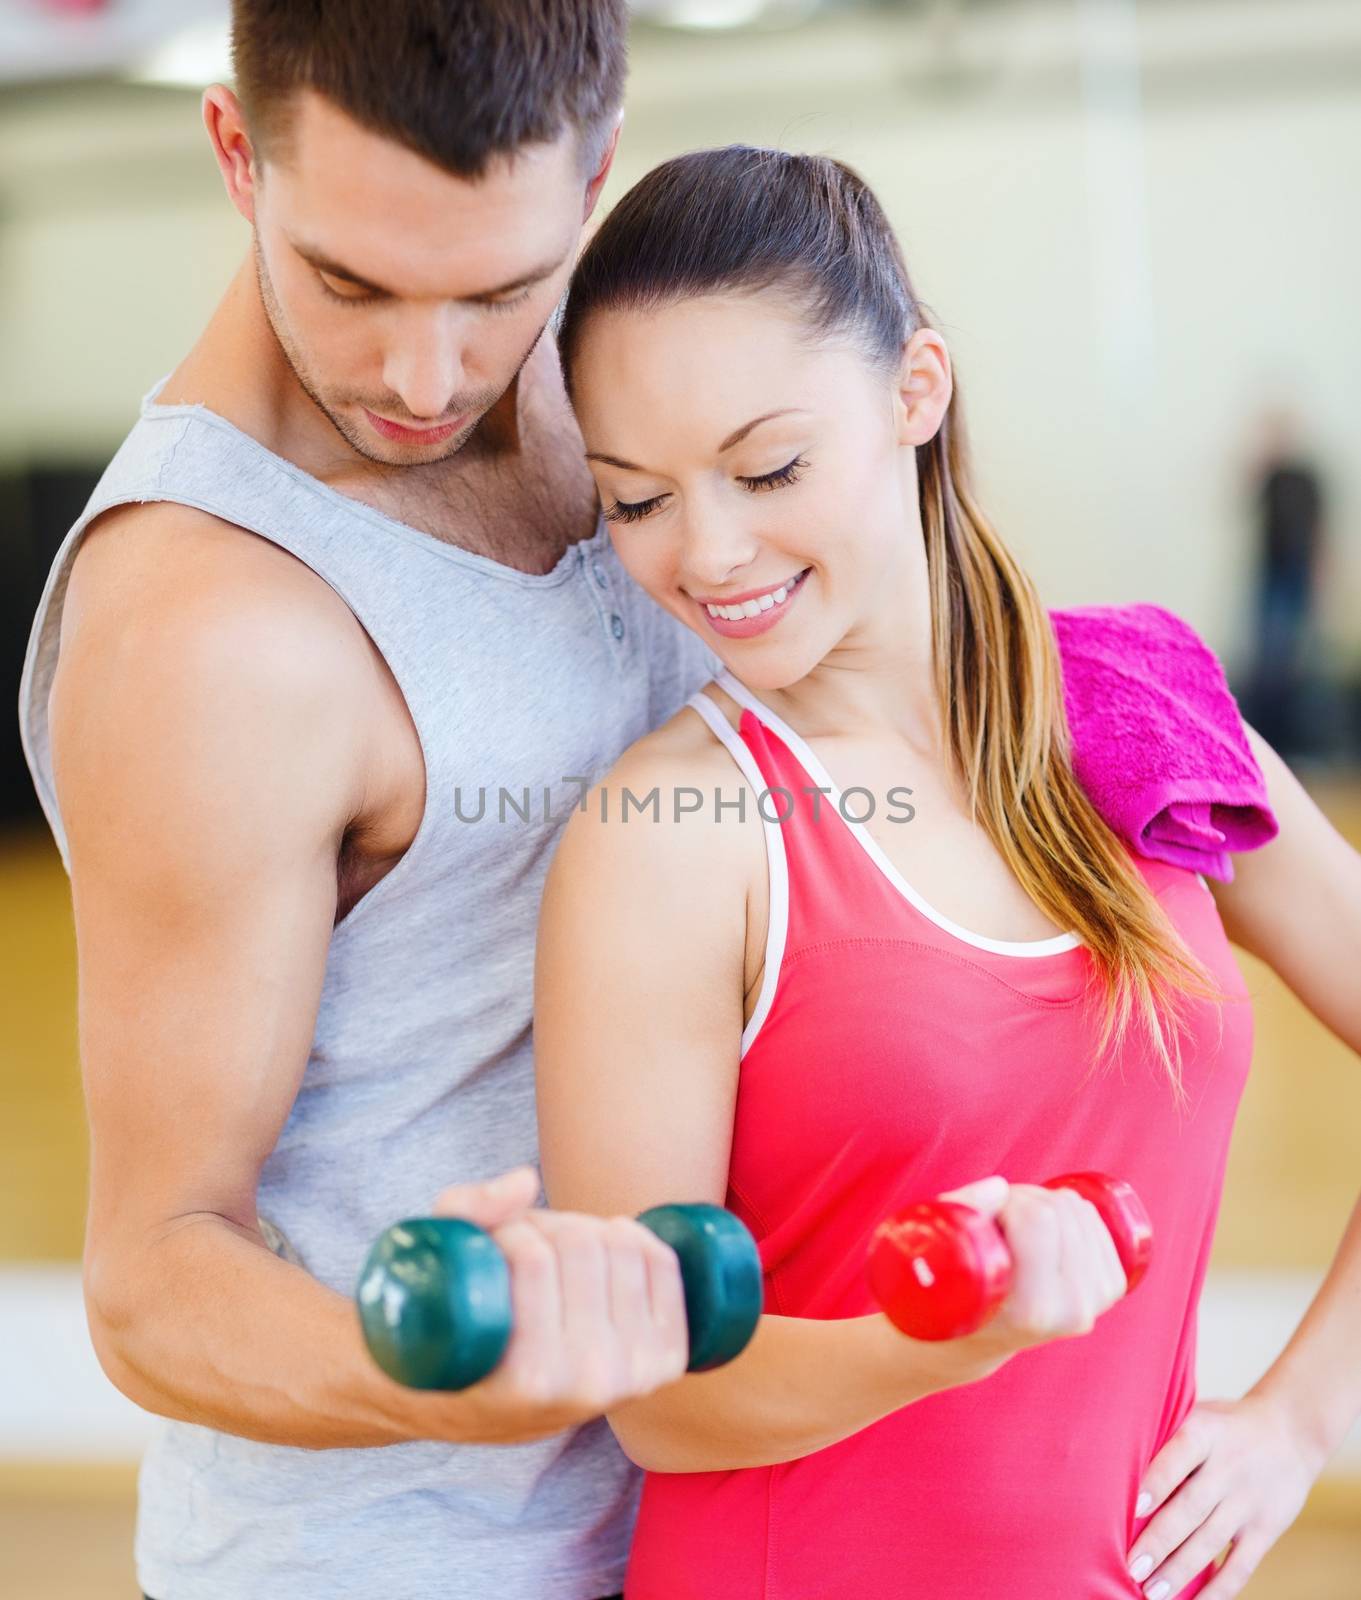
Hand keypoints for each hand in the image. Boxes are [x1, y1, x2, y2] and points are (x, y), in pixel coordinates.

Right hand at [431, 1168, 689, 1437]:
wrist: (490, 1411)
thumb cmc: (454, 1337)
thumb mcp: (436, 1278)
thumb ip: (467, 1213)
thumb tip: (526, 1181)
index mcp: (531, 1379)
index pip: (535, 1259)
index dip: (510, 1231)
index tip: (492, 1243)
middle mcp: (590, 1382)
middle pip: (582, 1245)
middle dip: (546, 1227)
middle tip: (523, 1244)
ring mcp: (632, 1374)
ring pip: (622, 1247)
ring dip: (585, 1229)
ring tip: (555, 1251)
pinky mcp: (662, 1360)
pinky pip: (663, 1266)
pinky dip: (636, 1237)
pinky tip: (608, 1241)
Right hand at [945, 1177, 1130, 1366]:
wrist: (976, 1339)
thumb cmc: (951, 1290)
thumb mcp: (942, 1252)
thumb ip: (963, 1212)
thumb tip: (1000, 1187)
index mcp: (1032, 1310)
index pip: (1037, 1219)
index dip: (1006, 1201)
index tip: (983, 1217)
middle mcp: (1071, 1310)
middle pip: (1059, 1210)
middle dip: (1023, 1199)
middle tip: (996, 1220)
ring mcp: (1095, 1302)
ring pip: (1078, 1210)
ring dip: (1043, 1202)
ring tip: (1014, 1228)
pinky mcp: (1109, 1289)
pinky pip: (1095, 1221)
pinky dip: (1068, 1211)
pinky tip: (1044, 1230)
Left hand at [1125, 1391, 1323, 1597]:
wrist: (1291, 1430)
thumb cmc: (1224, 1424)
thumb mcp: (1199, 1415)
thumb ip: (1166, 1438)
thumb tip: (1112, 1464)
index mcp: (1205, 1433)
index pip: (1177, 1460)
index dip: (1155, 1484)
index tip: (1132, 1508)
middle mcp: (1228, 1469)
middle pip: (1190, 1509)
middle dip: (1159, 1541)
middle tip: (1131, 1567)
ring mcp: (1248, 1502)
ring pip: (1210, 1541)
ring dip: (1180, 1571)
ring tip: (1152, 1593)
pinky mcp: (1267, 1529)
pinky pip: (1241, 1565)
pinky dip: (1219, 1590)